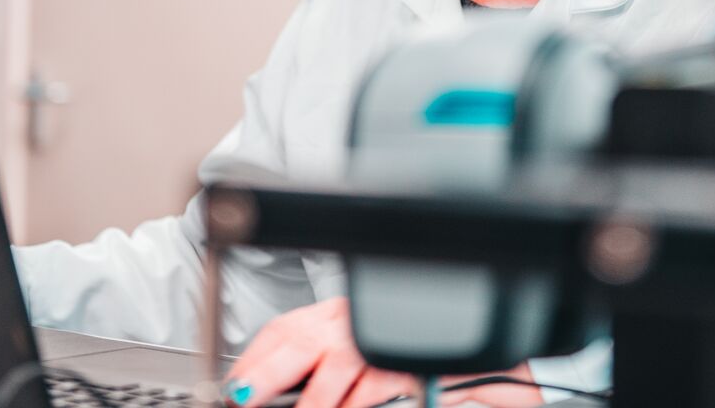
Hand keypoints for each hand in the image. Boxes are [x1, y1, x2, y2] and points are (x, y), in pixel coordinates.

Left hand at [219, 298, 543, 406]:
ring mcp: (383, 337)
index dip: (254, 359)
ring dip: (313, 401)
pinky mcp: (411, 359)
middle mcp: (356, 318)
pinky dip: (354, 404)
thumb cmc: (413, 365)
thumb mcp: (358, 366)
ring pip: (334, 366)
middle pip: (298, 337)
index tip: (235, 388)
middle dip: (264, 373)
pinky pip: (374, 385)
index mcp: (336, 315)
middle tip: (242, 398)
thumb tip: (269, 395)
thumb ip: (321, 377)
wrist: (480, 365)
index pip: (284, 329)